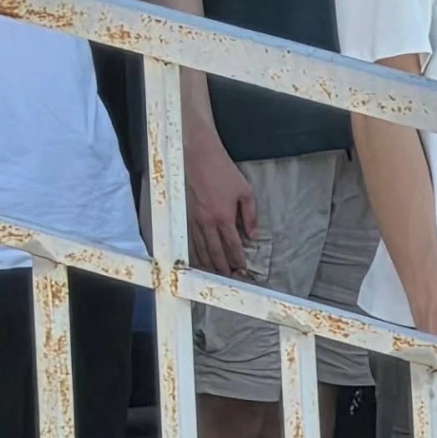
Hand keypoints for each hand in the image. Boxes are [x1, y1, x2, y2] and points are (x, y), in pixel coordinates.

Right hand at [184, 130, 255, 277]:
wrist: (198, 156)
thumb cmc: (223, 171)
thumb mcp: (245, 189)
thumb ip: (250, 214)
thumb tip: (252, 234)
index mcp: (224, 217)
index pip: (232, 246)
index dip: (238, 260)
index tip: (242, 271)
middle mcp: (207, 223)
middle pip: (215, 254)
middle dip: (223, 269)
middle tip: (228, 281)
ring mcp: (193, 221)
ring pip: (200, 251)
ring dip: (208, 266)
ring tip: (215, 277)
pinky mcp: (184, 217)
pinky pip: (190, 242)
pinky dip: (195, 254)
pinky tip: (198, 261)